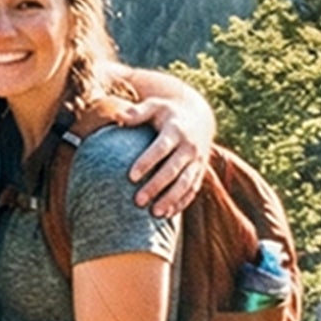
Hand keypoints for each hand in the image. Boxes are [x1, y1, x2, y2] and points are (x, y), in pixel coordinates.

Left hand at [116, 79, 214, 214]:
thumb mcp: (154, 106)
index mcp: (176, 130)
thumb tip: (119, 116)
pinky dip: (182, 203)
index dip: (147, 162)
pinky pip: (193, 190)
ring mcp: (197, 161)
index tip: (130, 177)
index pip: (161, 148)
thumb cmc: (167, 113)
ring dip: (171, 199)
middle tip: (138, 201)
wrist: (199, 117)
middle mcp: (189, 147)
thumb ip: (137, 112)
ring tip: (154, 213)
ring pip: (186, 183)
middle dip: (156, 186)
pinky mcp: (201, 171)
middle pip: (173, 170)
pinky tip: (167, 214)